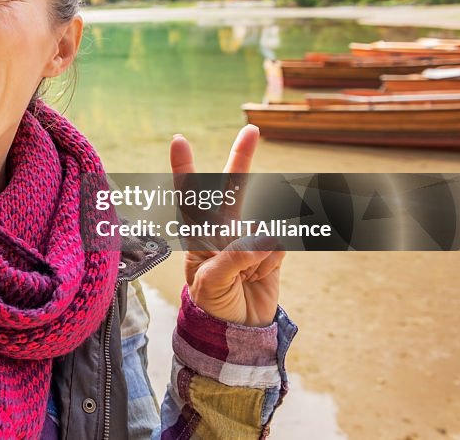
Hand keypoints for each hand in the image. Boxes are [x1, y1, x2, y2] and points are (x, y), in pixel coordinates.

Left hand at [169, 125, 284, 326]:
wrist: (239, 329)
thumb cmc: (213, 303)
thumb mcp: (211, 284)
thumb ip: (232, 258)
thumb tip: (263, 234)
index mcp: (198, 235)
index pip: (189, 197)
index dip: (184, 168)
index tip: (178, 140)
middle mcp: (223, 229)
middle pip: (232, 188)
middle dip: (241, 159)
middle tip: (251, 130)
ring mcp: (250, 236)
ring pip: (265, 227)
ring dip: (261, 253)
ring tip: (247, 279)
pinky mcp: (273, 248)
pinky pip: (280, 245)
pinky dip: (273, 259)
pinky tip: (262, 275)